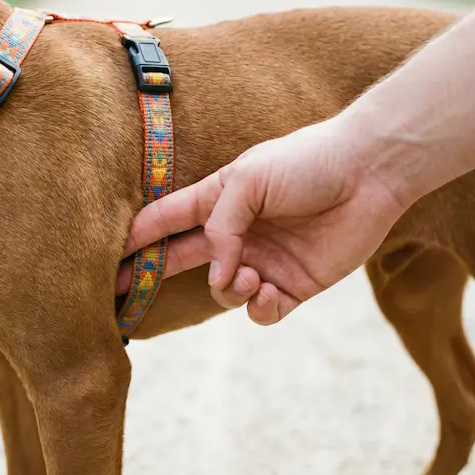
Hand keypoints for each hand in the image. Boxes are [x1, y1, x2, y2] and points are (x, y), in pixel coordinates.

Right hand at [116, 117, 407, 324]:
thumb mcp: (248, 179)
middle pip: (179, 260)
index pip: (165, 220)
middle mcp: (235, 234)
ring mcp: (263, 260)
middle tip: (122, 298)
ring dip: (227, 288)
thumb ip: (219, 222)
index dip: (135, 237)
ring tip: (250, 275)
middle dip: (149, 276)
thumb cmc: (305, 163)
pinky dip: (258, 307)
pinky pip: (261, 311)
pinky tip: (269, 289)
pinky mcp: (293, 285)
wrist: (369, 174)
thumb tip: (216, 269)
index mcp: (218, 200)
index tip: (106, 255)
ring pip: (222, 290)